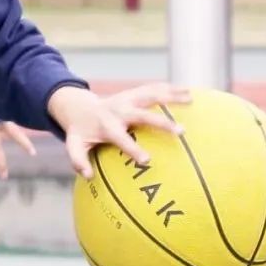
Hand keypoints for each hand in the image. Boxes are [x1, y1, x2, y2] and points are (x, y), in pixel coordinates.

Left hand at [48, 82, 191, 179]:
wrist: (80, 107)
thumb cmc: (81, 132)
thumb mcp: (74, 146)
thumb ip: (78, 161)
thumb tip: (88, 176)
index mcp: (106, 126)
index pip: (121, 138)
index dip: (133, 148)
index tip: (148, 160)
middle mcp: (119, 110)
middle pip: (142, 115)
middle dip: (161, 122)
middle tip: (181, 132)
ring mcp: (127, 98)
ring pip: (151, 95)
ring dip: (171, 96)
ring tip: (192, 99)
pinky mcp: (133, 93)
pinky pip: (153, 89)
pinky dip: (170, 89)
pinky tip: (188, 92)